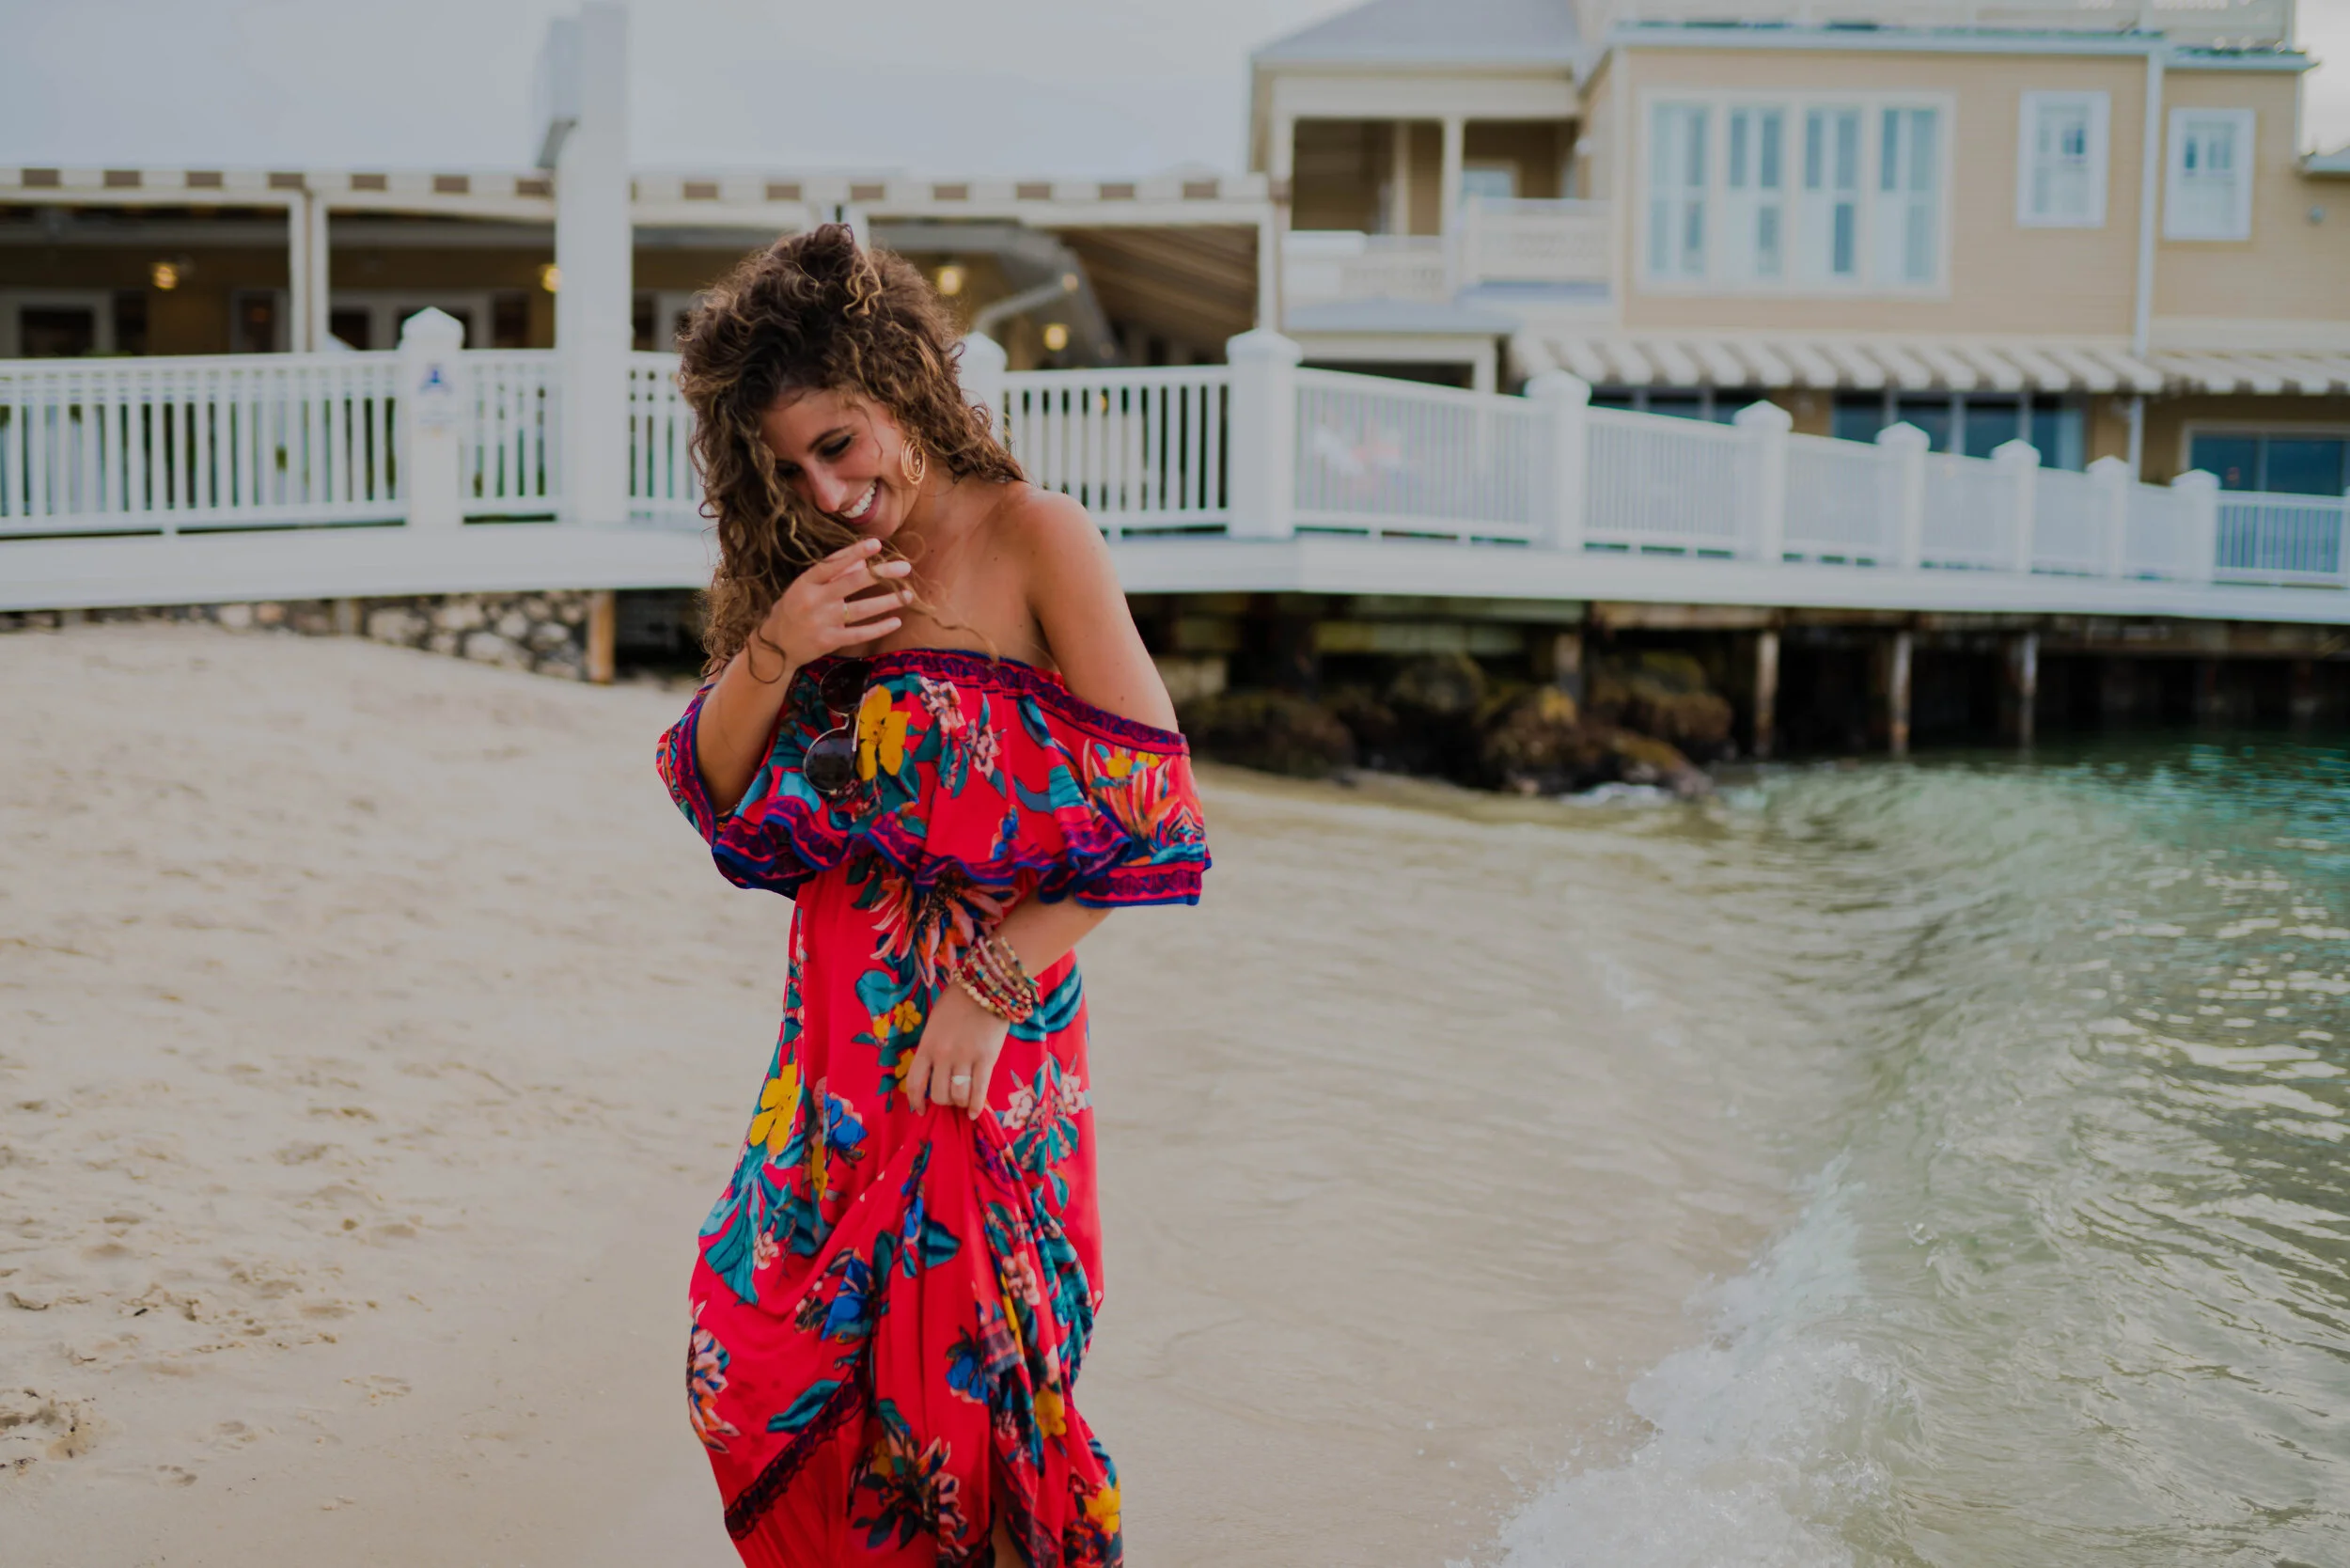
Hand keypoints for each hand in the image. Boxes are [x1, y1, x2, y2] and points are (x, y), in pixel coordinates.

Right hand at [758, 537, 912, 671]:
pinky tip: (896, 621)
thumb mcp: (805, 587)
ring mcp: (823, 622)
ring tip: (908, 595)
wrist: (775, 646)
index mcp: (806, 583)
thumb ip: (831, 575)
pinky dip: (879, 628)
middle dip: (881, 574)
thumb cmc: (792, 610)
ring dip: (887, 601)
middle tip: (905, 567)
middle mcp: (814, 600)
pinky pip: (859, 634)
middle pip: (853, 583)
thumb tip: (862, 561)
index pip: (833, 563)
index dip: (855, 553)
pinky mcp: (829, 641)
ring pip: (861, 609)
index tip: (877, 544)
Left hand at [903, 980, 1009, 1119]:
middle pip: (939, 1094)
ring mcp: (966, 1058)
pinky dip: (976, 1106)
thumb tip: (935, 1071)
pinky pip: (979, 1090)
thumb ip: (932, 1046)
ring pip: (958, 1095)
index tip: (920, 1109)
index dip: (916, 1101)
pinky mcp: (987, 1059)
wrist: (986, 986)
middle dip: (943, 1102)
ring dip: (960, 1103)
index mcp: (927, 1045)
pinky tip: (974, 1113)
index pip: (915, 1082)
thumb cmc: (958, 1000)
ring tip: (963, 1100)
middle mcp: (943, 1055)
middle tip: (949, 1099)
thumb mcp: (935, 1022)